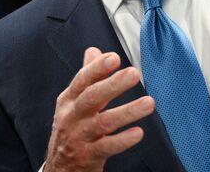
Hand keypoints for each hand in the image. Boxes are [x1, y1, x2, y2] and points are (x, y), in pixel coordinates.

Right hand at [44, 47, 154, 171]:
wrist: (60, 167)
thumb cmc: (71, 128)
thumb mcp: (73, 101)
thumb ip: (87, 76)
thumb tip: (94, 50)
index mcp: (69, 99)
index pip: (82, 79)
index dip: (98, 68)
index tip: (114, 57)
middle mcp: (72, 116)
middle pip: (92, 97)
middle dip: (113, 84)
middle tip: (134, 73)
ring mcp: (79, 136)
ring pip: (104, 122)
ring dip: (128, 111)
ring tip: (149, 103)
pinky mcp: (88, 156)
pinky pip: (107, 147)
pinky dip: (123, 140)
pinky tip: (139, 132)